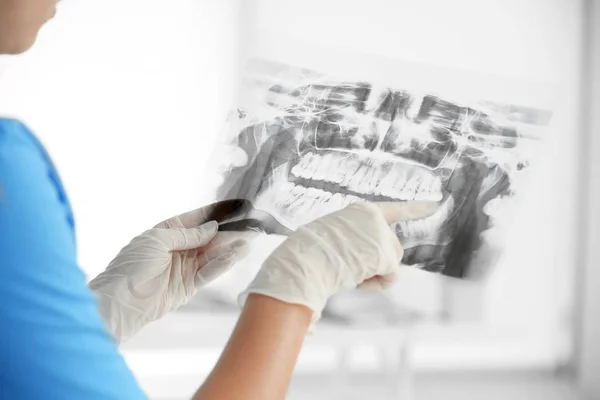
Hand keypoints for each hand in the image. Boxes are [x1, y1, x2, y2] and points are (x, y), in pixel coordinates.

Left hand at [89, 200, 253, 342]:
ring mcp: (184, 268)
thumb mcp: (157, 240)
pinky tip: (235, 256)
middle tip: (248, 226)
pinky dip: (222, 265)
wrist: (122, 301)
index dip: (213, 213)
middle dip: (227, 232)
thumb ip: (187, 234)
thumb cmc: (131, 266)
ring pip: (212, 255)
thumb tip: (211, 227)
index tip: (233, 208)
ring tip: (249, 239)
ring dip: (230, 248)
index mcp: (165, 233)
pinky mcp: (189, 286)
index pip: (194, 220)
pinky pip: (209, 272)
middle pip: (207, 238)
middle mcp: (177, 249)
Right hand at [239, 201, 438, 327]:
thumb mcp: (333, 240)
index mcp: (359, 212)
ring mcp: (380, 233)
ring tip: (350, 274)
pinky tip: (358, 281)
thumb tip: (349, 285)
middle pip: (393, 247)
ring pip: (392, 263)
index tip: (436, 204)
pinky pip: (392, 277)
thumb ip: (354, 244)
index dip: (416, 209)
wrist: (303, 261)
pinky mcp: (385, 252)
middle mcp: (373, 217)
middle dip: (379, 263)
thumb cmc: (308, 256)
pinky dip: (378, 285)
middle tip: (353, 270)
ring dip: (376, 274)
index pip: (395, 209)